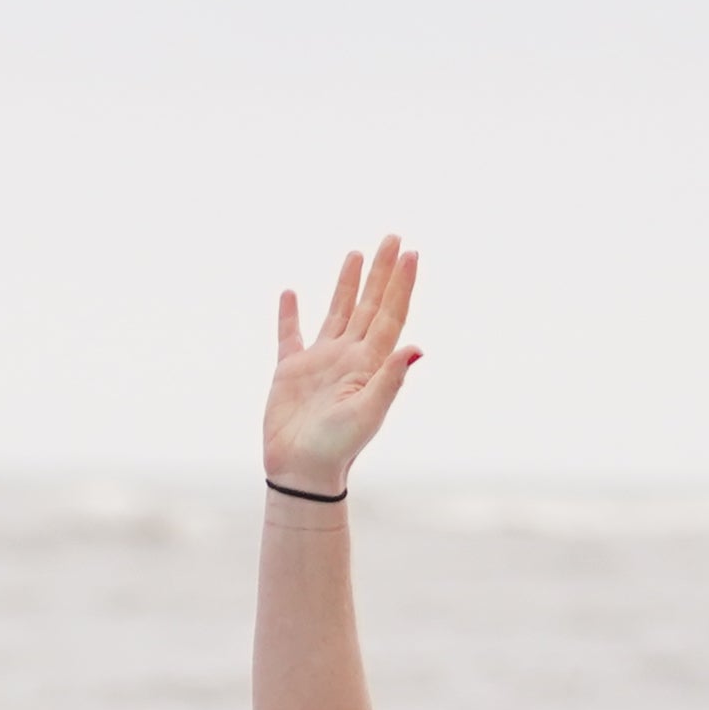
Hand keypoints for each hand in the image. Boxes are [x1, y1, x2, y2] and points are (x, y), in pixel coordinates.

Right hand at [264, 238, 423, 493]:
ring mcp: (321, 362)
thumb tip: (418, 348)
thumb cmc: (337, 447)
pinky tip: (292, 294)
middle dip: (381, 272)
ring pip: (338, 312)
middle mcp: (349, 357)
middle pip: (369, 304)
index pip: (390, 314)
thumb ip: (390, 379)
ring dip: (347, 284)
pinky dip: (291, 315)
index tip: (410, 253)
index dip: (400, 284)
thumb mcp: (368, 413)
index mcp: (369, 363)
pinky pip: (290, 336)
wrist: (301, 471)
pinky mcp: (291, 371)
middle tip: (392, 238)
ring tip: (355, 254)